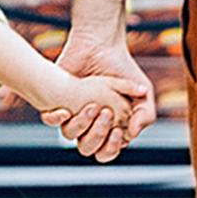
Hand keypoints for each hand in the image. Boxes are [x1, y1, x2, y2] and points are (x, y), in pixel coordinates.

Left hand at [40, 29, 156, 162]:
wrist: (101, 45)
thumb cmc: (123, 69)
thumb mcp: (144, 93)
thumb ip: (146, 116)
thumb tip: (131, 136)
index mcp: (109, 128)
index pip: (106, 152)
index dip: (111, 147)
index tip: (117, 130)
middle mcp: (88, 125)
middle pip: (88, 148)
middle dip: (97, 135)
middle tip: (106, 113)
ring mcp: (72, 114)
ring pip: (69, 135)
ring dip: (81, 124)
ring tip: (92, 105)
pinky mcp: (56, 102)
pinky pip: (50, 119)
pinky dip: (56, 118)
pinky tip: (67, 110)